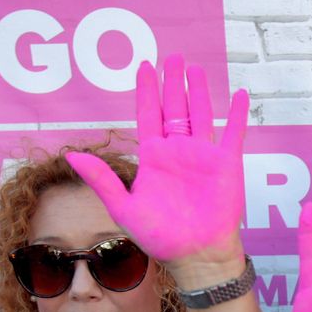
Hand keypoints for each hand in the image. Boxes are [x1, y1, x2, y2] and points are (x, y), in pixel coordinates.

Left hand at [67, 55, 248, 272]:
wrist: (195, 255)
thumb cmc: (160, 237)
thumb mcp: (124, 207)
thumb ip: (102, 179)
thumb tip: (71, 156)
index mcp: (154, 158)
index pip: (148, 115)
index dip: (147, 91)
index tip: (144, 66)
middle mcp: (179, 152)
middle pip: (174, 108)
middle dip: (171, 82)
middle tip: (171, 56)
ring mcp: (204, 156)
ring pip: (201, 113)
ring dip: (198, 90)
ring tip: (194, 68)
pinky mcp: (227, 164)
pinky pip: (233, 133)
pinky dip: (237, 114)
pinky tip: (240, 94)